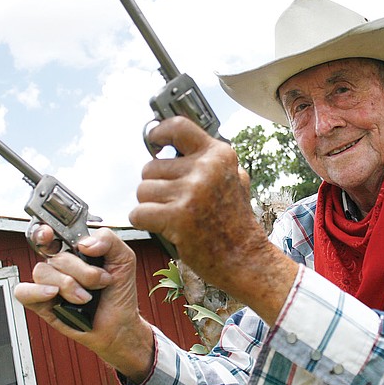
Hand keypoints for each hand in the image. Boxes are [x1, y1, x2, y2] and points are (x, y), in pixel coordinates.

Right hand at [14, 226, 154, 380]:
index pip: (53, 233)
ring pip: (43, 272)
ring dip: (69, 286)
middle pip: (56, 256)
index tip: (50, 233)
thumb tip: (84, 243)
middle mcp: (60, 265)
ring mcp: (49, 283)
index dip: (46, 231)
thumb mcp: (124, 258)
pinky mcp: (41, 302)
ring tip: (86, 298)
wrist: (119, 323)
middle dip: (83, 272)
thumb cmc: (119, 291)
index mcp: (76, 250)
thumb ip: (108, 240)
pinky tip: (54, 295)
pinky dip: (36, 292)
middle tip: (100, 282)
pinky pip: (23, 291)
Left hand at [129, 117, 296, 322]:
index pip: (179, 127)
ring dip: (150, 205)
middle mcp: (206, 169)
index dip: (159, 132)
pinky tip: (163, 227)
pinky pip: (138, 212)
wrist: (245, 258)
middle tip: (174, 202)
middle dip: (155, 186)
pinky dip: (144, 221)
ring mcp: (192, 192)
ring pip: (142, 190)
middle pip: (151, 167)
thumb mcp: (233, 179)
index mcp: (219, 155)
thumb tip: (173, 142)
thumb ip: (208, 159)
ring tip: (172, 216)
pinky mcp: (178, 217)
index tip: (152, 140)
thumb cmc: (235, 221)